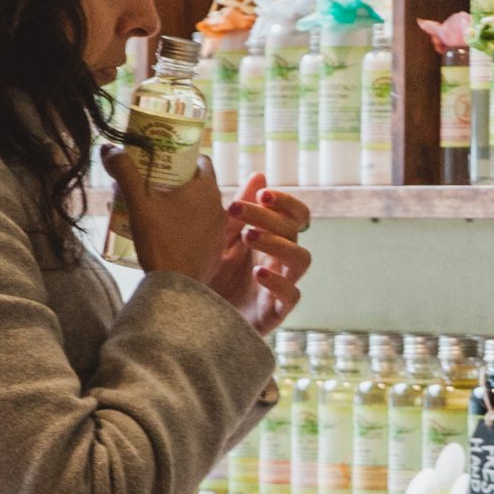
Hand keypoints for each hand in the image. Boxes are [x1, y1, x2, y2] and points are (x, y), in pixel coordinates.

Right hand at [101, 147, 228, 285]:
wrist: (176, 288)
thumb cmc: (160, 241)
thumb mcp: (138, 203)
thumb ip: (124, 172)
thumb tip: (108, 147)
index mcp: (207, 190)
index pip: (202, 161)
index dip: (184, 157)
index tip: (165, 161)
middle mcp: (219, 207)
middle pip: (200, 185)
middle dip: (178, 182)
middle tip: (153, 185)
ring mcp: (220, 231)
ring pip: (202, 209)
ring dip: (183, 205)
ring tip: (157, 210)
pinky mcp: (215, 251)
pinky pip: (203, 231)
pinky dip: (188, 227)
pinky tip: (168, 234)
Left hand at [205, 173, 311, 335]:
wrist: (191, 319)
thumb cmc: (208, 276)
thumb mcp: (219, 238)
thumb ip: (240, 209)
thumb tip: (260, 174)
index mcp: (271, 240)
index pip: (297, 216)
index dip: (286, 202)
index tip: (262, 194)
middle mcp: (280, 261)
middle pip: (294, 231)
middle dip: (268, 216)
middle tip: (236, 210)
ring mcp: (279, 287)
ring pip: (302, 259)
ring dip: (278, 243)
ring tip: (248, 236)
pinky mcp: (274, 313)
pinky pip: (292, 296)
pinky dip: (278, 282)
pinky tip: (257, 272)